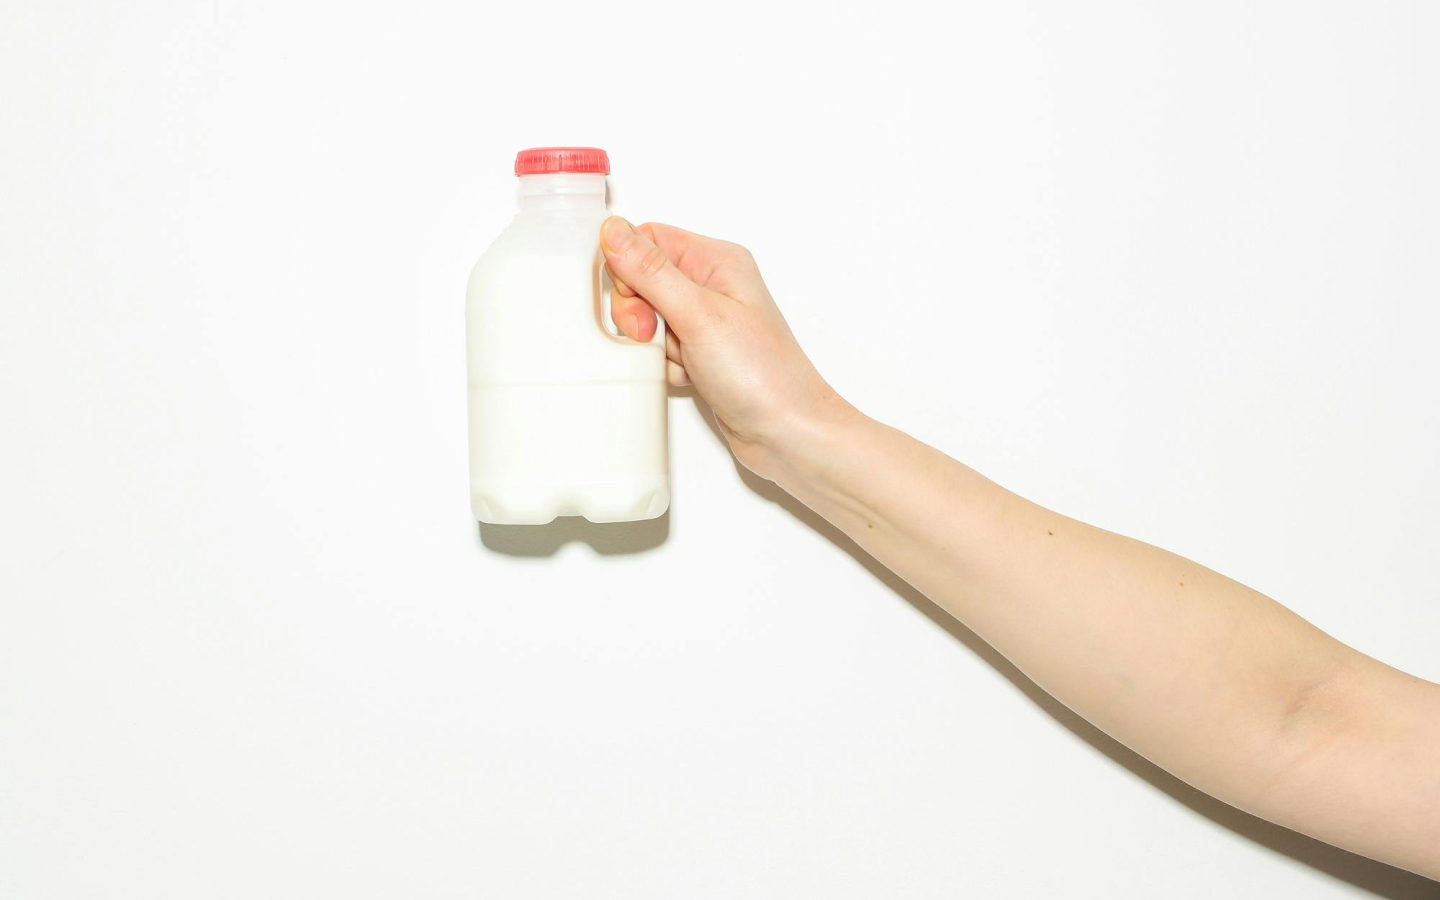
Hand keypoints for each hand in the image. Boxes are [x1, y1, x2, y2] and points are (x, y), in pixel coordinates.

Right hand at [600, 217, 852, 479]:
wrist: (788, 433)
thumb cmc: (763, 374)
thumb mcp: (698, 314)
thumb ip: (650, 271)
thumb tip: (614, 230)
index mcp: (717, 261)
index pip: (648, 240)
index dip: (629, 269)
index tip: (637, 301)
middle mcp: (712, 286)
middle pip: (641, 281)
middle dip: (640, 314)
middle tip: (656, 334)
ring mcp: (706, 322)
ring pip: (647, 320)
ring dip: (654, 346)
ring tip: (686, 360)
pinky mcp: (700, 354)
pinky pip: (658, 350)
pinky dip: (665, 367)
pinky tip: (692, 377)